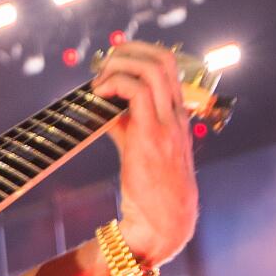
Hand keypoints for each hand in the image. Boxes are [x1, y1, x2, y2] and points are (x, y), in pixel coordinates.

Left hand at [91, 41, 198, 266]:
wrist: (165, 223)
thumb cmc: (152, 191)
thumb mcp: (141, 149)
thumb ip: (127, 125)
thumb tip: (104, 109)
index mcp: (178, 115)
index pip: (168, 67)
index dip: (140, 54)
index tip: (114, 62)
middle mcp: (177, 115)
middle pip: (164, 59)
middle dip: (129, 52)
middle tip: (102, 67)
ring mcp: (168, 124)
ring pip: (152, 69)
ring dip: (119, 66)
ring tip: (98, 83)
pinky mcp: (152, 136)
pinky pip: (137, 93)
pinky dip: (115, 85)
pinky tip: (98, 97)